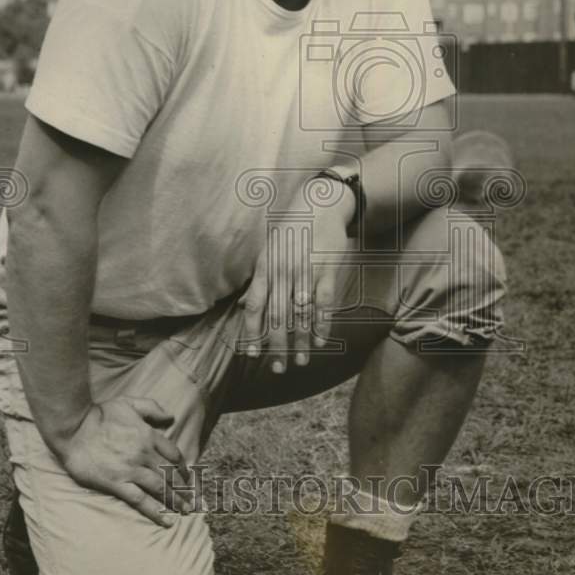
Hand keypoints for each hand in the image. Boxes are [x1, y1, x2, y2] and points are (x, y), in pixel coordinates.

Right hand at [56, 396, 191, 526]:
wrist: (73, 428)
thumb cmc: (99, 414)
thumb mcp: (129, 403)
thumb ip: (152, 408)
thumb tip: (170, 417)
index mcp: (148, 435)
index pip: (174, 454)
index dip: (183, 468)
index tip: (188, 477)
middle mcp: (144, 454)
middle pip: (171, 474)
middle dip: (185, 489)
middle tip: (195, 502)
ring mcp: (131, 470)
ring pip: (160, 488)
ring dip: (175, 501)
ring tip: (186, 512)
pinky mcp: (116, 483)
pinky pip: (140, 500)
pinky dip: (155, 511)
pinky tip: (165, 520)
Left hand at [240, 177, 355, 372]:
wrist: (320, 205)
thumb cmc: (291, 230)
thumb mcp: (268, 250)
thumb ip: (260, 280)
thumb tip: (247, 305)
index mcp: (265, 268)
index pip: (255, 306)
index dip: (252, 333)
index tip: (251, 356)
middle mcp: (283, 272)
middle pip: (278, 317)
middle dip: (276, 346)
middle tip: (277, 368)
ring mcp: (306, 272)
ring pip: (301, 315)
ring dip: (301, 342)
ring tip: (300, 362)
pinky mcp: (327, 271)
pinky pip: (323, 303)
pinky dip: (322, 324)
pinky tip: (321, 341)